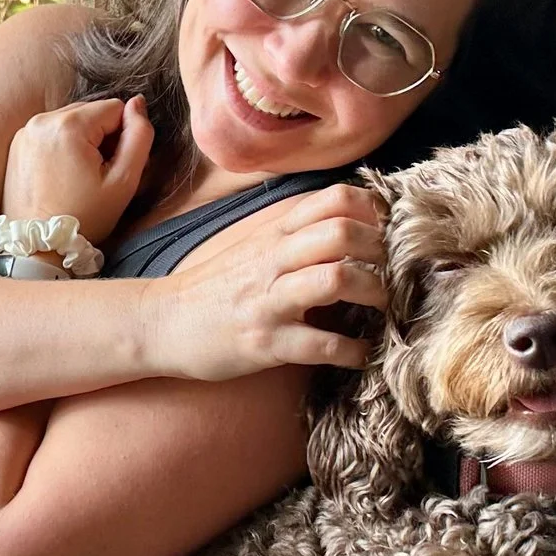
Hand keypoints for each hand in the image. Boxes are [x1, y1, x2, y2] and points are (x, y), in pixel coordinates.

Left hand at [0, 96, 153, 243]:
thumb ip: (139, 136)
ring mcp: (25, 132)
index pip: (115, 108)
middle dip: (102, 137)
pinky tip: (63, 176)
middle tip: (97, 174)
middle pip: (91, 111)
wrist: (38, 247)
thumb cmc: (83, 219)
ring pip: (72, 121)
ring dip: (83, 142)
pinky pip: (52, 133)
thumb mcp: (123, 181)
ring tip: (79, 177)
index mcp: (68, 126)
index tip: (113, 166)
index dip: (124, 136)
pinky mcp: (17, 145)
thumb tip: (137, 105)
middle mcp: (41, 121)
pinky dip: (63, 147)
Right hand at [141, 184, 390, 378]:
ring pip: (335, 280)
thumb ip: (295, 233)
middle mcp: (273, 260)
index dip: (374, 213)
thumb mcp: (253, 246)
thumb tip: (349, 224)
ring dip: (374, 295)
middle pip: (342, 234)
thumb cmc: (214, 288)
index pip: (335, 200)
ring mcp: (268, 301)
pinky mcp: (265, 342)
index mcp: (274, 233)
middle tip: (394, 274)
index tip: (389, 236)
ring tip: (384, 309)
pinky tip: (360, 355)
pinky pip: (320, 344)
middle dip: (382, 253)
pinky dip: (352, 352)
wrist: (162, 323)